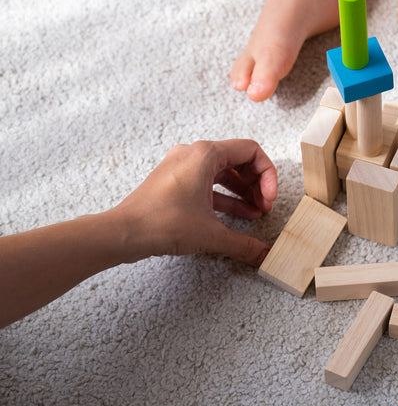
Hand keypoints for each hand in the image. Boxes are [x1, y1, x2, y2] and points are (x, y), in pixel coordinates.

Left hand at [112, 140, 277, 265]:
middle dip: (256, 184)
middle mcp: (193, 154)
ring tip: (255, 212)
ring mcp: (182, 167)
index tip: (269, 198)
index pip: (252, 151)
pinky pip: (208, 182)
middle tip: (264, 206)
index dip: (268, 175)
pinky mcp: (173, 182)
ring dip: (242, 192)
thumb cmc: (160, 223)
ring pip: (223, 172)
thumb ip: (244, 244)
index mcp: (205, 154)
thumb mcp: (211, 234)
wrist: (121, 234)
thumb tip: (264, 254)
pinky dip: (225, 196)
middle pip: (239, 160)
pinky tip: (236, 216)